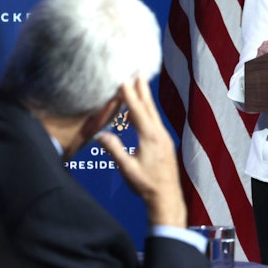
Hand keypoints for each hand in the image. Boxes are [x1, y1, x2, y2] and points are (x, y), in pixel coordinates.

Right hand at [97, 78, 186, 228]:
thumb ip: (115, 150)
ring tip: (140, 84)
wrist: (166, 196)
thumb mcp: (127, 169)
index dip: (130, 95)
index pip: (138, 111)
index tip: (123, 80)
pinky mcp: (164, 143)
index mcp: (150, 138)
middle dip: (142, 89)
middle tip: (138, 72)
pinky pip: (154, 122)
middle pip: (149, 107)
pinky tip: (142, 111)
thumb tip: (100, 135)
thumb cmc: (146, 184)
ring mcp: (164, 138)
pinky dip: (147, 111)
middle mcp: (159, 134)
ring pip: (153, 113)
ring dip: (145, 98)